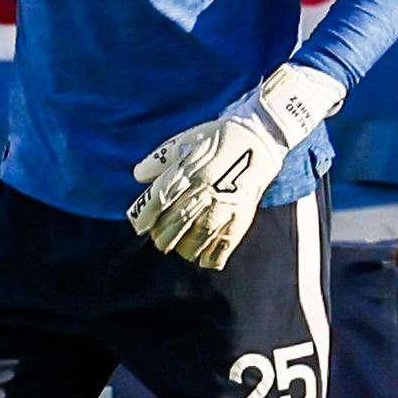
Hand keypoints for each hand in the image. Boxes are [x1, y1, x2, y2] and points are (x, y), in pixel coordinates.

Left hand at [126, 63, 344, 269]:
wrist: (259, 138)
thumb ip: (160, 160)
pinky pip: (225, 243)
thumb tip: (138, 175)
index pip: (159, 199)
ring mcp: (225, 205)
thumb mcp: (185, 140)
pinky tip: (201, 259)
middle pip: (176, 222)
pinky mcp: (242, 215)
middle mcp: (206, 190)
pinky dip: (211, 256)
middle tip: (157, 238)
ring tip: (176, 247)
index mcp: (190, 170)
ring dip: (182, 247)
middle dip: (161, 235)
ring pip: (197, 237)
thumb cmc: (217, 138)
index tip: (138, 225)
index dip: (144, 215)